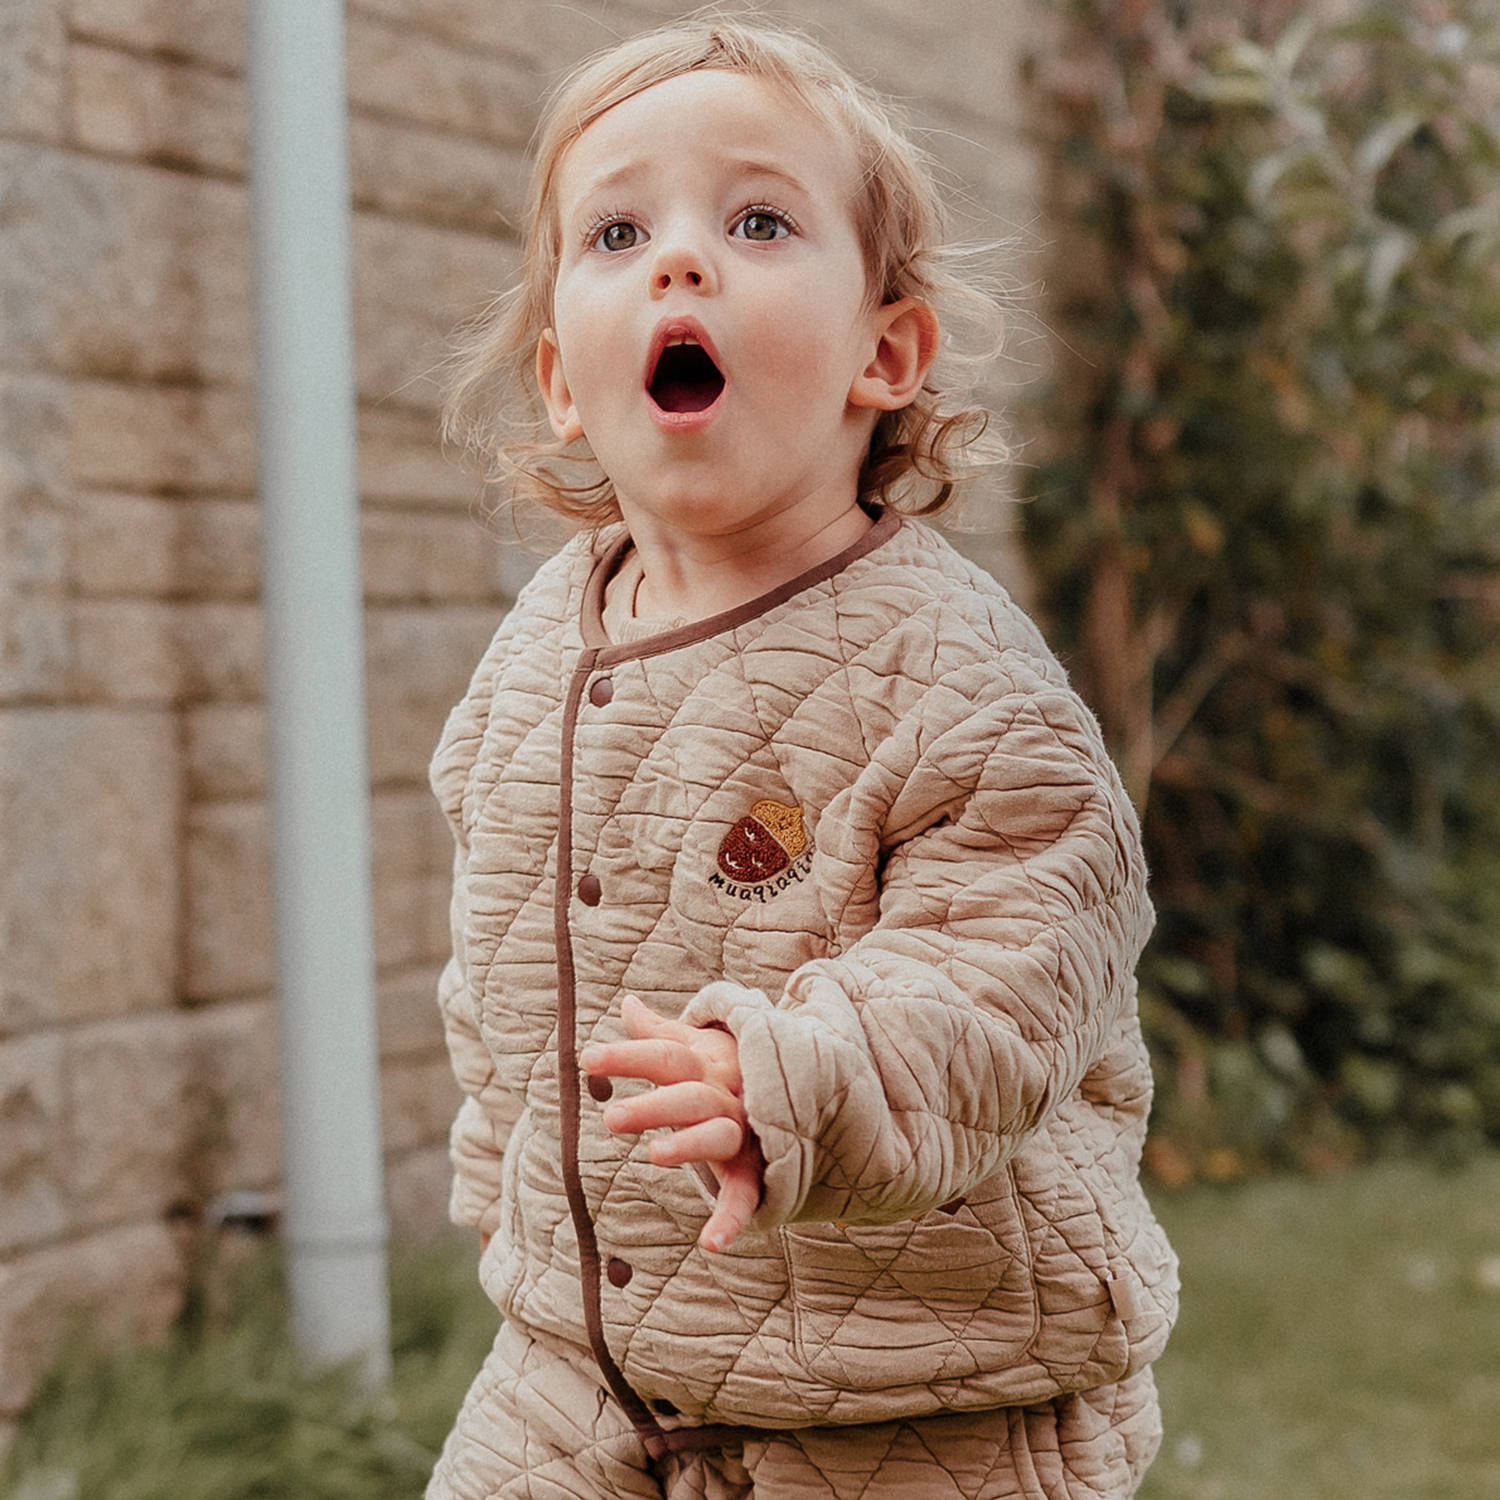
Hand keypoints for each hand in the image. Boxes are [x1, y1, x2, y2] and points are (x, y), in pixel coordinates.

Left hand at [580, 994, 764, 1252]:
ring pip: (718, 1136)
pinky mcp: (758, 1169)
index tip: (586, 1057)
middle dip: (653, 1106)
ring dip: (688, 1145)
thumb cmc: (733, 1073)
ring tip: (653, 1156)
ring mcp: (745, 1132)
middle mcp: (727, 1096)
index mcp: (708, 1066)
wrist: (808, 1093)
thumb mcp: (701, 1050)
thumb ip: (661, 1033)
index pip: (665, 1056)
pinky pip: (746, 1195)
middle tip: (611, 1117)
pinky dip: (731, 1219)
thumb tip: (628, 1003)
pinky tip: (711, 1245)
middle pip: (689, 1097)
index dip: (627, 1055)